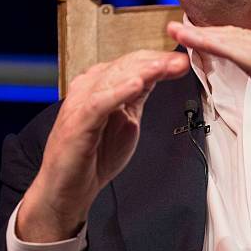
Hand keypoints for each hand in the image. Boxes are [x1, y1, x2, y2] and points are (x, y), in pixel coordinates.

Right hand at [17, 50, 188, 241]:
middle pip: (125, 66)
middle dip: (155, 62)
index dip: (158, 60)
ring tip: (162, 66)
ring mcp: (81, 103)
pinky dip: (118, 92)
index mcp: (101, 85)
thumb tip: (160, 74)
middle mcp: (89, 88)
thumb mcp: (126, 120)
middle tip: (180, 62)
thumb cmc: (95, 155)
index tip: (182, 62)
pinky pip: (99, 103)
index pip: (132, 63)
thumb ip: (138, 96)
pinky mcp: (78, 122)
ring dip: (142, 71)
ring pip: (113, 78)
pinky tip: (137, 85)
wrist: (68, 190)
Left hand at [167, 21, 250, 189]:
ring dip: (203, 36)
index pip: (241, 40)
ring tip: (177, 31)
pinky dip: (217, 46)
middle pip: (234, 35)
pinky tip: (197, 42)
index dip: (214, 37)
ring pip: (235, 40)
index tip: (189, 34)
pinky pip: (243, 54)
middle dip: (202, 32)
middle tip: (173, 27)